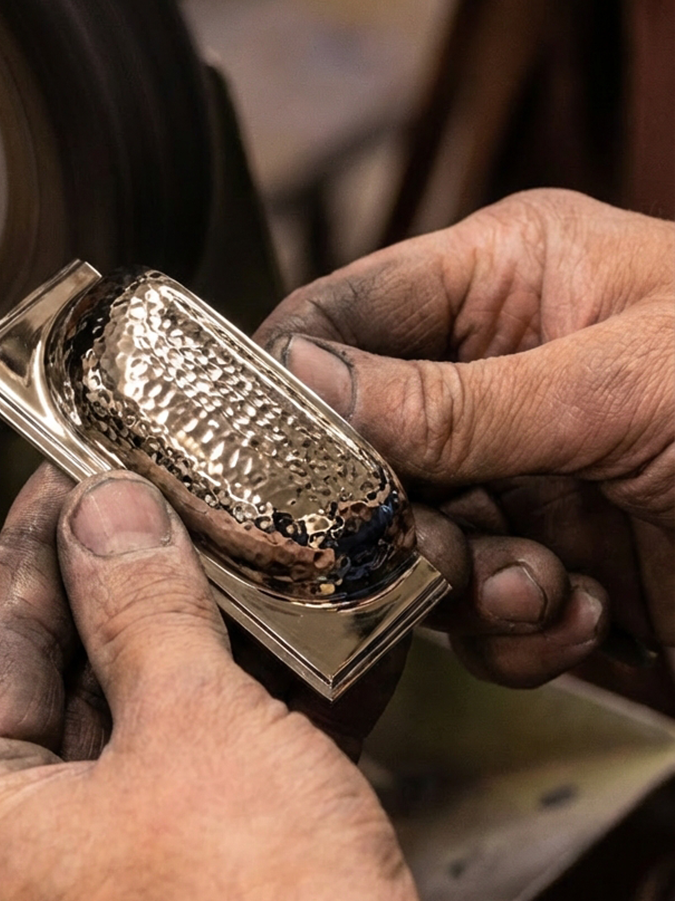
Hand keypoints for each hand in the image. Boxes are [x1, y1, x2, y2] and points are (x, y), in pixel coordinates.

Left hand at [0, 466, 420, 900]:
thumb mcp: (192, 736)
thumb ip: (143, 612)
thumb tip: (105, 512)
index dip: (32, 549)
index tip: (69, 474)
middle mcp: (32, 864)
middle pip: (78, 676)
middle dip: (140, 583)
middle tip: (173, 496)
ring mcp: (127, 875)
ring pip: (165, 717)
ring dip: (224, 636)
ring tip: (255, 547)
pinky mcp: (214, 883)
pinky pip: (233, 767)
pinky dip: (281, 704)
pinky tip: (332, 637)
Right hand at [257, 189, 673, 685]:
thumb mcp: (629, 384)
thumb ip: (456, 399)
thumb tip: (304, 384)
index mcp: (503, 282)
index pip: (341, 315)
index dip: (297, 381)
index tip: (282, 452)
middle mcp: (490, 373)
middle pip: (359, 442)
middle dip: (388, 507)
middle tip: (427, 541)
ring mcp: (514, 471)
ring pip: (405, 534)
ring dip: (456, 579)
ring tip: (531, 584)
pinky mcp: (542, 554)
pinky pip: (466, 603)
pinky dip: (507, 629)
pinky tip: (577, 613)